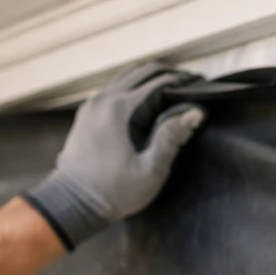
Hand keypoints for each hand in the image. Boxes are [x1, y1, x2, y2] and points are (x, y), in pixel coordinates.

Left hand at [24, 62, 205, 249]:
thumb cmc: (114, 192)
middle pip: (143, 71)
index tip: (202, 86)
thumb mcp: (150, 171)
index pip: (160, 82)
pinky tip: (148, 100)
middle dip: (170, 73)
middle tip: (192, 84)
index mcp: (121, 110)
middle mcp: (104, 100)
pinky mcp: (87, 112)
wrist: (72, 203)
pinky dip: (135, 85)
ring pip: (127, 75)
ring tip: (174, 89)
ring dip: (152, 77)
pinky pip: (115, 87)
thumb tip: (195, 112)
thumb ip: (171, 138)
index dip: (185, 81)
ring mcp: (93, 104)